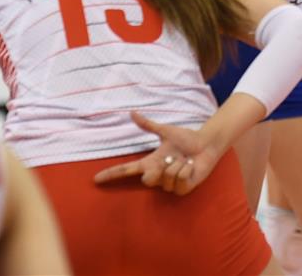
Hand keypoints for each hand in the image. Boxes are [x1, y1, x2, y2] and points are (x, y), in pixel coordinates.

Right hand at [92, 112, 220, 195]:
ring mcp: (169, 185)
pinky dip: (186, 171)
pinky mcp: (182, 190)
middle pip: (148, 180)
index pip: (127, 171)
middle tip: (172, 158)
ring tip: (185, 160)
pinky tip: (191, 167)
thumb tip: (132, 112)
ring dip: (178, 165)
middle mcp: (158, 175)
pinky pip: (179, 182)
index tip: (95, 179)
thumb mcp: (166, 131)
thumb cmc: (186, 139)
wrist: (205, 145)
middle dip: (159, 169)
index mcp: (150, 163)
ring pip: (167, 178)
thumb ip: (148, 125)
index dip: (112, 175)